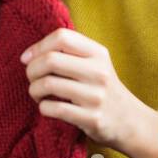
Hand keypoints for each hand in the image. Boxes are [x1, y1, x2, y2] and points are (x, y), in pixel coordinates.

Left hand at [21, 28, 157, 157]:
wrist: (130, 121)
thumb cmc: (102, 88)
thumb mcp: (95, 63)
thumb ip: (69, 53)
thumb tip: (28, 55)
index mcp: (98, 53)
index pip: (61, 37)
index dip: (38, 46)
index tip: (28, 58)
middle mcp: (98, 71)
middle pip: (50, 60)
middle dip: (31, 70)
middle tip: (31, 78)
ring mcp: (95, 96)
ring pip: (47, 85)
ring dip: (33, 90)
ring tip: (37, 94)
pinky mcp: (91, 118)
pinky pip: (53, 109)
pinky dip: (43, 107)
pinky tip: (47, 107)